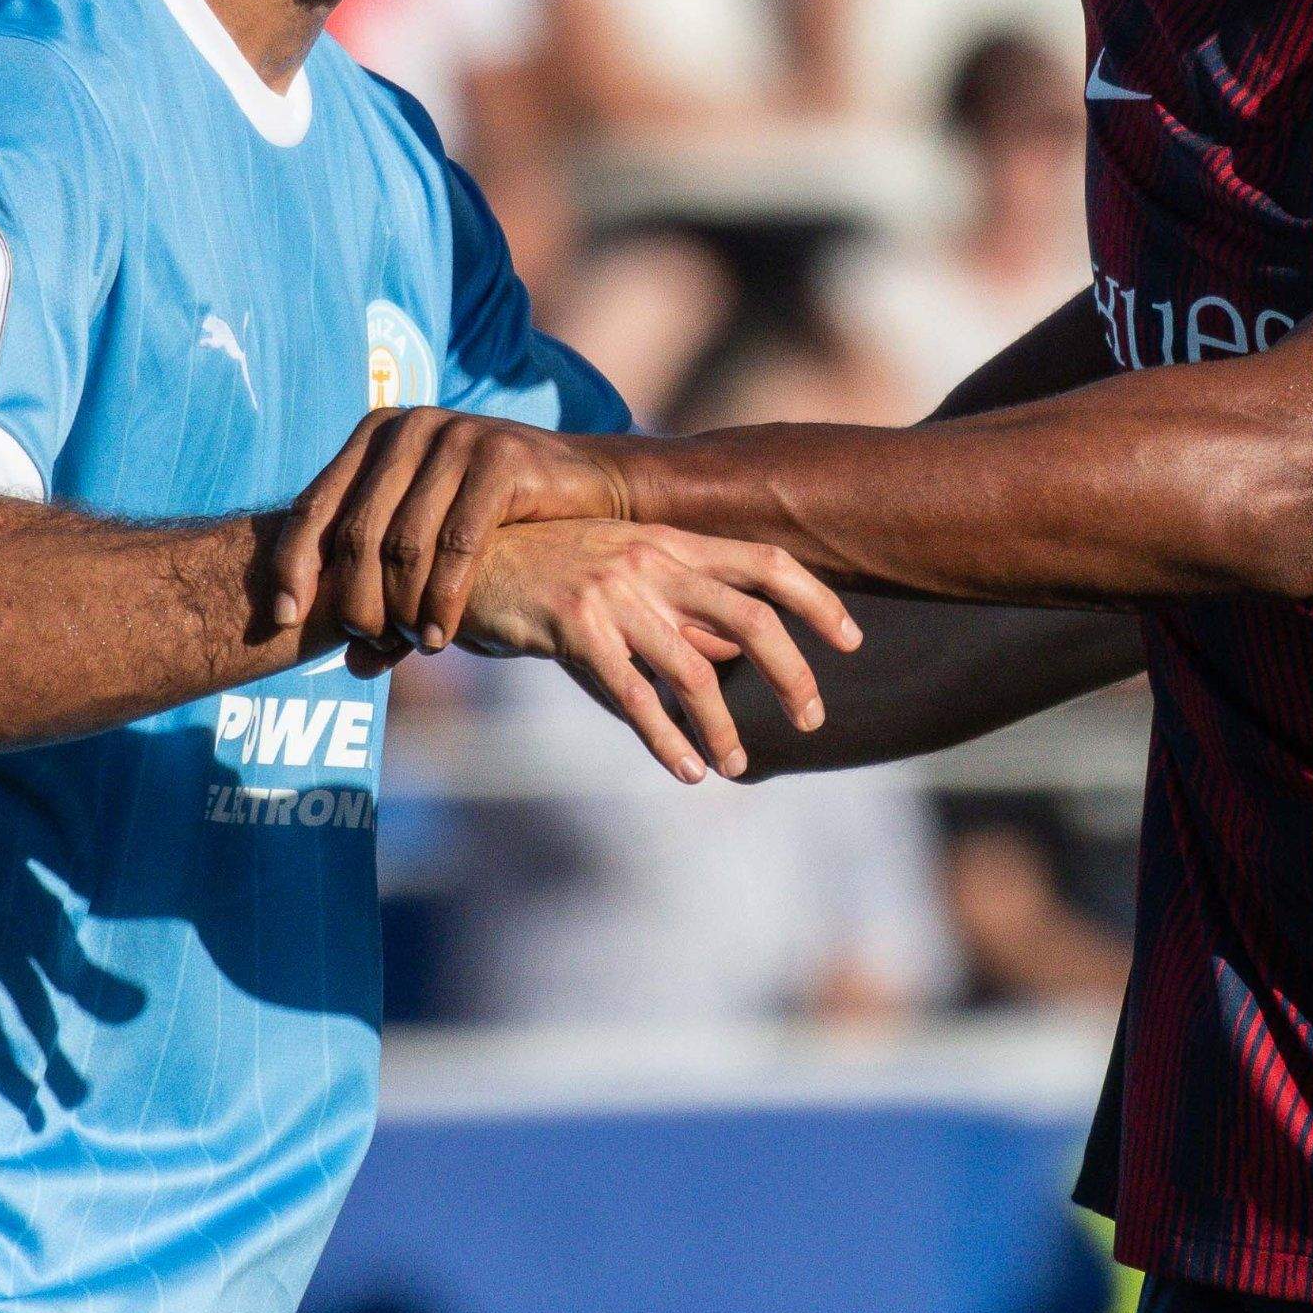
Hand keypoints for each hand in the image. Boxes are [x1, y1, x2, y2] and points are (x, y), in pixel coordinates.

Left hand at [264, 409, 633, 654]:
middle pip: (357, 531)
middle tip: (368, 643)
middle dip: (356, 599)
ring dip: (400, 607)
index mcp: (377, 434)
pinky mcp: (501, 458)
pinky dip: (443, 599)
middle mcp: (411, 427)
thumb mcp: (432, 545)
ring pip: (404, 543)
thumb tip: (351, 666)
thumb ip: (390, 593)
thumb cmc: (503, 522)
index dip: (291, 565)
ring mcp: (457, 436)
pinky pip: (456, 544)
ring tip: (410, 647)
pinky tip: (439, 636)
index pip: (314, 504)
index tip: (283, 621)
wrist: (593, 488)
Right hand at [453, 519, 858, 781]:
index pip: (766, 563)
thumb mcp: (622, 571)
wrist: (460, 555)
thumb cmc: (548, 568)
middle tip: (813, 719)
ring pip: (696, 670)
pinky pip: (636, 697)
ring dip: (724, 726)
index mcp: (671, 541)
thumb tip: (738, 651)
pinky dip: (669, 739)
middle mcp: (652, 560)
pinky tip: (687, 771)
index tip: (852, 640)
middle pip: (751, 618)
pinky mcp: (575, 627)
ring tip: (735, 763)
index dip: (817, 601)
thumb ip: (679, 607)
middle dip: (793, 674)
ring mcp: (614, 591)